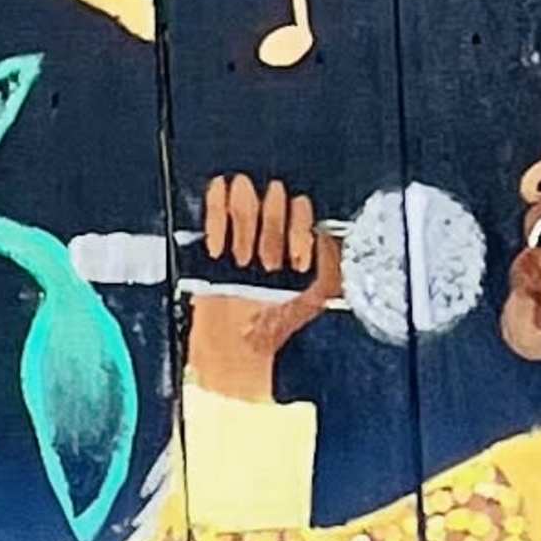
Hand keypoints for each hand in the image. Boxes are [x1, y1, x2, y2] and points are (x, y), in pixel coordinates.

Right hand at [186, 175, 340, 403]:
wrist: (232, 349)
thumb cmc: (270, 328)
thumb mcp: (313, 301)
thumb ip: (330, 267)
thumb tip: (328, 239)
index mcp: (295, 236)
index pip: (301, 205)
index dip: (298, 230)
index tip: (293, 263)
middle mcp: (269, 225)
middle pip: (275, 193)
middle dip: (271, 232)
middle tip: (265, 266)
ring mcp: (239, 223)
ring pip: (245, 191)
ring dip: (245, 229)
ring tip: (242, 262)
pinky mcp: (211, 226)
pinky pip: (214, 198)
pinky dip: (216, 221)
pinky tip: (218, 249)